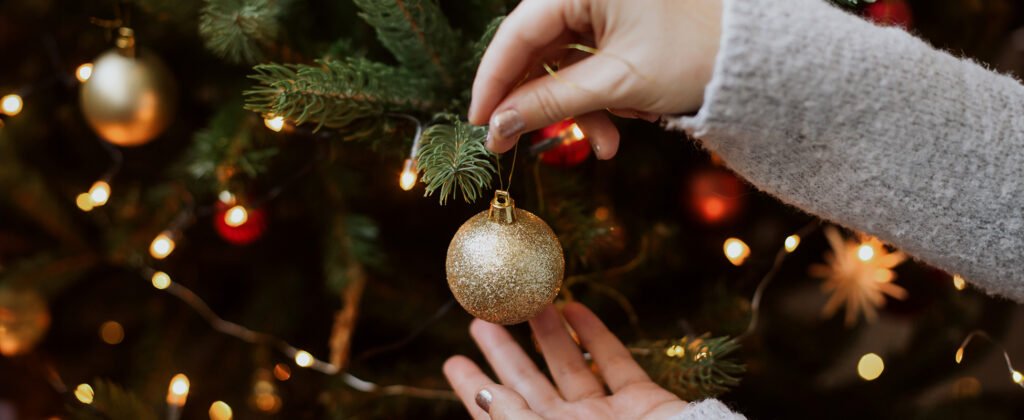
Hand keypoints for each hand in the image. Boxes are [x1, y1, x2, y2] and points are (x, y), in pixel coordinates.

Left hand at [443, 303, 687, 418]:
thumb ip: (514, 418)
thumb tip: (485, 397)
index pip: (499, 413)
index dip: (475, 388)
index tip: (454, 361)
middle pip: (529, 387)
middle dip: (505, 353)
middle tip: (481, 319)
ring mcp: (608, 416)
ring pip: (570, 368)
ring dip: (548, 334)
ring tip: (526, 302)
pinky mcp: (643, 402)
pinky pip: (615, 363)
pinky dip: (595, 335)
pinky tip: (574, 308)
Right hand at [470, 0, 722, 158]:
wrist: (758, 60)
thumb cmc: (695, 56)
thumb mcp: (617, 84)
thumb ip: (550, 104)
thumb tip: (497, 127)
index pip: (519, 32)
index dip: (494, 81)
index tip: (480, 122)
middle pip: (539, 49)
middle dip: (545, 103)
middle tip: (524, 144)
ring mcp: (604, 2)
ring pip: (565, 61)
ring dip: (579, 107)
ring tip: (608, 145)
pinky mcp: (618, 20)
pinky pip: (589, 61)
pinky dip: (598, 95)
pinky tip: (621, 120)